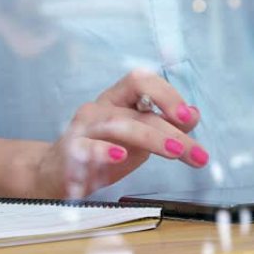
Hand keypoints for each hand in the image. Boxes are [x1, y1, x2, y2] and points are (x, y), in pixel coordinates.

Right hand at [35, 69, 208, 197]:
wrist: (56, 173)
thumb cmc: (103, 150)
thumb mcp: (139, 137)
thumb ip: (164, 125)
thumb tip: (194, 114)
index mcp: (118, 99)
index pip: (141, 80)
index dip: (167, 94)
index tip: (189, 117)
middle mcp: (101, 108)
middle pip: (139, 112)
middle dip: (172, 132)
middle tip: (196, 153)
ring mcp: (84, 128)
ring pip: (119, 125)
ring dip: (151, 139)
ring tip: (174, 152)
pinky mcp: (70, 152)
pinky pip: (86, 147)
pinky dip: (104, 151)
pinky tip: (120, 157)